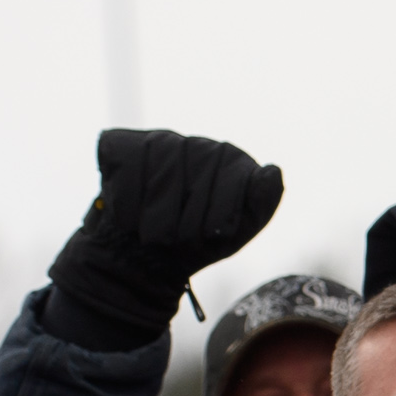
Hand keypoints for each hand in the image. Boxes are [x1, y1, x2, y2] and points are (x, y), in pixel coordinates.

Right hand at [44, 129, 287, 348]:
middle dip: (186, 226)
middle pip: (195, 185)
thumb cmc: (198, 241)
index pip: (232, 187)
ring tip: (156, 235)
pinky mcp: (123, 144)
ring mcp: (162, 140)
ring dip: (155, 222)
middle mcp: (200, 144)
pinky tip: (130, 219)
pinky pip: (128, 172)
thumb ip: (262, 201)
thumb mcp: (238, 230)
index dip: (217, 223)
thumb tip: (272, 170)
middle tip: (179, 241)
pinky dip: (127, 206)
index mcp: (234, 161)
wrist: (146, 255)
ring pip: (160, 179)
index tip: (210, 238)